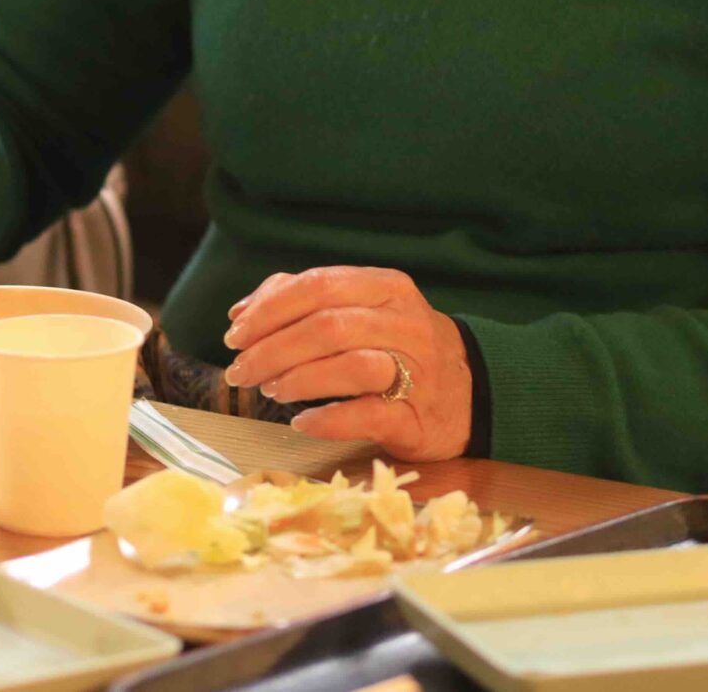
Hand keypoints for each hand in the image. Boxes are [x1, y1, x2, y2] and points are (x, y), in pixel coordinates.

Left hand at [221, 268, 472, 461]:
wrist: (471, 392)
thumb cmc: (401, 348)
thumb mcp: (363, 311)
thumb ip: (304, 302)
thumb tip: (241, 311)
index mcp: (387, 287)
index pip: (318, 285)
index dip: (269, 310)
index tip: (235, 334)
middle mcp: (405, 322)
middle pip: (327, 326)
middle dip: (272, 349)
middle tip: (241, 372)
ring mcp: (416, 370)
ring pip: (349, 365)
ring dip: (298, 379)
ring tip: (271, 391)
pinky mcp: (418, 416)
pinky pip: (367, 414)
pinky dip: (327, 419)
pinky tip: (302, 423)